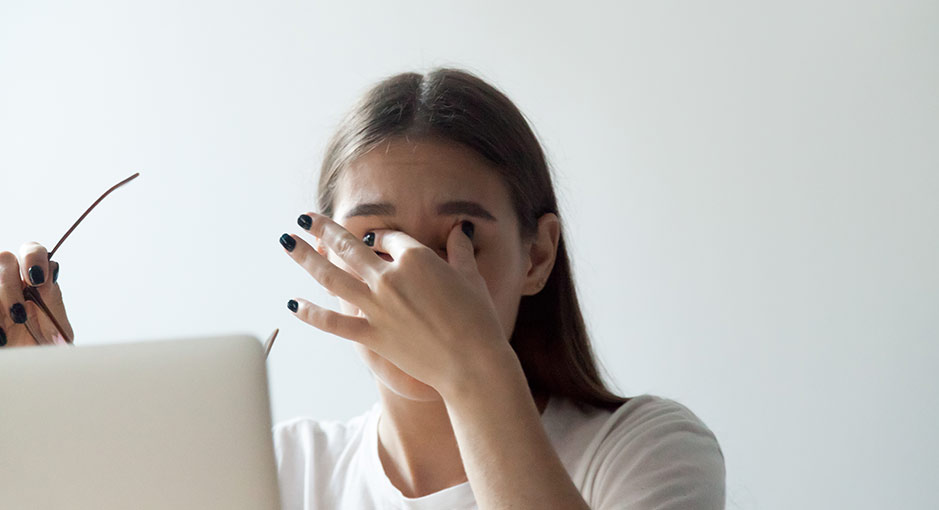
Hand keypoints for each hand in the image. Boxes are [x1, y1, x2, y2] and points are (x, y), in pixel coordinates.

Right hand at [0, 243, 72, 346]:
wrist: (31, 378)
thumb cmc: (45, 353)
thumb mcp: (57, 334)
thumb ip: (53, 303)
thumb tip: (49, 275)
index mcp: (36, 283)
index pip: (32, 251)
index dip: (34, 258)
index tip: (38, 280)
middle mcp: (12, 283)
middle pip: (4, 259)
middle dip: (10, 285)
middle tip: (20, 314)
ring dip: (2, 297)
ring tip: (13, 326)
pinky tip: (2, 337)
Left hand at [280, 212, 511, 394]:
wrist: (471, 363)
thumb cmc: (478, 319)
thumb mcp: (471, 277)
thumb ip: (460, 250)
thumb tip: (459, 228)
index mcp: (416, 258)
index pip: (390, 238)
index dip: (385, 238)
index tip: (380, 240)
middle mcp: (389, 277)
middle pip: (349, 247)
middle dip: (325, 229)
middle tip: (305, 217)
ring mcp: (376, 307)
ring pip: (332, 276)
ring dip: (306, 257)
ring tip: (287, 241)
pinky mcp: (371, 335)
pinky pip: (333, 322)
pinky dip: (310, 313)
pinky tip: (292, 303)